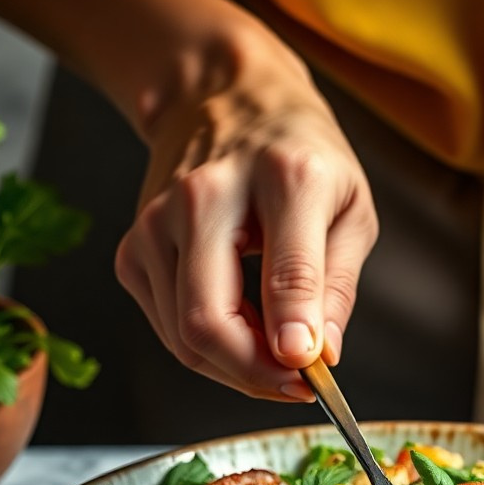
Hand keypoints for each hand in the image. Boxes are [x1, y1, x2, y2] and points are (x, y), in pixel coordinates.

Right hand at [114, 34, 377, 400]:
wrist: (223, 98)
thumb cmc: (297, 155)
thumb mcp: (350, 208)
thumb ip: (338, 286)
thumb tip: (319, 355)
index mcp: (283, 178)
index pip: (287, 275)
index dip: (295, 341)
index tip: (310, 376)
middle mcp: (206, 197)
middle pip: (210, 321)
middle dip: (256, 376)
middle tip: (298, 385)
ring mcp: (157, 224)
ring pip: (185, 339)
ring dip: (237, 368)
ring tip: (276, 351)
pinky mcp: (133, 250)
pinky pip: (170, 331)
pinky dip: (210, 349)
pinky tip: (244, 328)